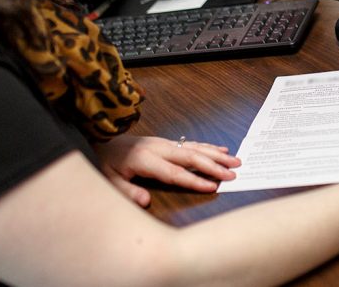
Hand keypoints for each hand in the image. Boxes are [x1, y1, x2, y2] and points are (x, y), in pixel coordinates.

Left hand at [92, 135, 240, 206]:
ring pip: (195, 148)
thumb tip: (146, 201)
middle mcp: (159, 148)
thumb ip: (128, 191)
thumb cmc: (106, 161)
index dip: (194, 180)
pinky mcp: (167, 141)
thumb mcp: (110, 180)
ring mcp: (165, 143)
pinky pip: (191, 143)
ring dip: (216, 154)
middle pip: (191, 157)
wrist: (102, 137)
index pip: (175, 173)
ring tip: (235, 160)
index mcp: (145, 159)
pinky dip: (208, 146)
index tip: (213, 187)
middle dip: (214, 165)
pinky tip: (221, 149)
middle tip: (233, 173)